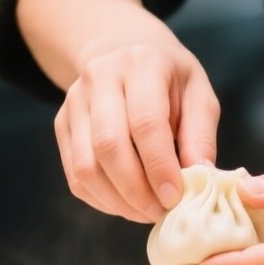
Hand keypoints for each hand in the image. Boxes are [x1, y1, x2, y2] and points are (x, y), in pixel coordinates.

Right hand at [54, 40, 219, 224]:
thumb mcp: (198, 95)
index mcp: (141, 64)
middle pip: (109, 146)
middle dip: (137, 191)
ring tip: (146, 212)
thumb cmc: (170, 80)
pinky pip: (74, 175)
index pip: (145, 122)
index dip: (159, 166)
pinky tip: (126, 203)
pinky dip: (101, 199)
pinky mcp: (62, 124)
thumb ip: (201, 136)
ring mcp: (74, 100)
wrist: (126, 53)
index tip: (175, 197)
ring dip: (117, 201)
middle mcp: (99, 77)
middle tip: (162, 211)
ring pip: (86, 166)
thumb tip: (201, 178)